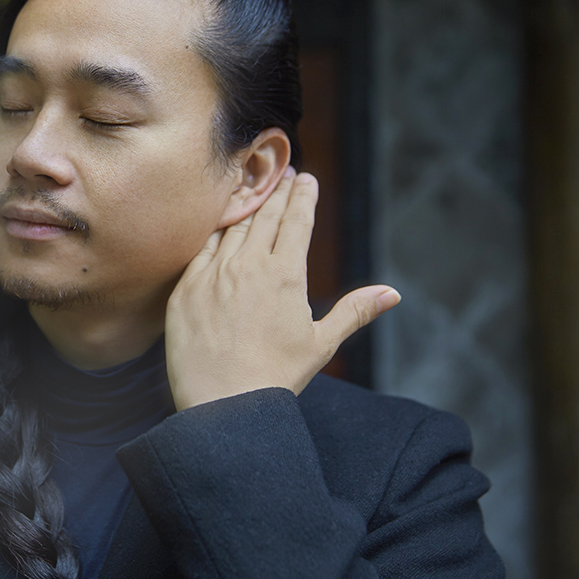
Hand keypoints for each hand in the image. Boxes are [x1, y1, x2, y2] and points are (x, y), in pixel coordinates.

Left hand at [165, 168, 400, 409]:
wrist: (223, 404)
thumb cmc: (276, 377)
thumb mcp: (321, 343)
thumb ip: (354, 311)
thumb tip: (393, 293)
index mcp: (285, 274)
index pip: (297, 221)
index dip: (303, 197)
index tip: (307, 179)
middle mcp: (248, 265)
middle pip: (265, 216)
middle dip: (278, 192)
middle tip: (285, 174)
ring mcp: (212, 274)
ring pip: (232, 228)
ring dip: (246, 206)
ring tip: (254, 191)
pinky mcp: (185, 288)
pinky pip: (200, 249)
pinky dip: (213, 232)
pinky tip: (218, 225)